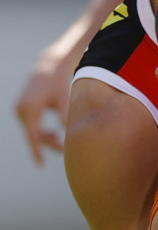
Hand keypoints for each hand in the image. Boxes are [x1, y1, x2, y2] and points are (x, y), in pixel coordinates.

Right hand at [13, 46, 70, 163]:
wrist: (49, 65)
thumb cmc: (59, 82)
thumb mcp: (64, 99)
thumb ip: (64, 114)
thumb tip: (65, 129)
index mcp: (31, 108)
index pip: (33, 135)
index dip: (37, 150)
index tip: (40, 164)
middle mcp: (21, 109)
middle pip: (32, 134)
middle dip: (47, 143)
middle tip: (63, 149)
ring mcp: (19, 108)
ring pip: (31, 130)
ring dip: (44, 137)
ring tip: (59, 140)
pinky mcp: (21, 107)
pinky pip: (30, 125)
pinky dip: (40, 130)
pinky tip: (52, 133)